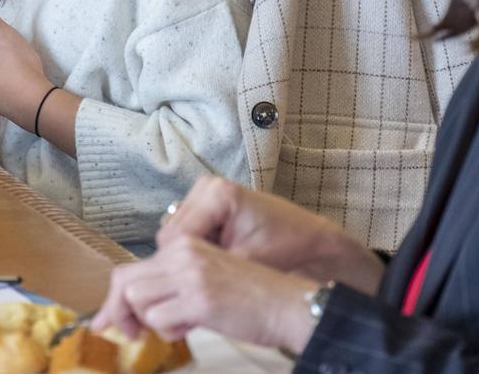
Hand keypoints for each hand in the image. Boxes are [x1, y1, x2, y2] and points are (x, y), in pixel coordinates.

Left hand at [91, 236, 317, 354]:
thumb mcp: (203, 280)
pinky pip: (160, 320)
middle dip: (120, 312)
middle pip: (125, 282)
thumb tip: (132, 312)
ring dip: (153, 322)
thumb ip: (172, 285)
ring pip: (138, 300)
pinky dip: (170, 331)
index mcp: (184, 245)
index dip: (115, 299)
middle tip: (131, 334)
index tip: (108, 322)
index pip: (131, 269)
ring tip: (181, 325)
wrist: (287, 304)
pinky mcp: (200, 298)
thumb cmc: (248, 298)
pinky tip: (193, 327)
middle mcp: (183, 253)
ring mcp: (191, 274)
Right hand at [159, 177, 382, 293]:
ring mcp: (205, 191)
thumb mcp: (246, 262)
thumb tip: (175, 290)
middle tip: (194, 285)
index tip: (182, 291)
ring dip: (186, 255)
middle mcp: (207, 186)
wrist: (307, 235)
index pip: (177, 235)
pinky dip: (194, 248)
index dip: (178, 266)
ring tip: (207, 273)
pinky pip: (186, 229)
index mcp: (217, 194)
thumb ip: (209, 271)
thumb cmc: (283, 247)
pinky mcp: (207, 201)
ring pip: (174, 232)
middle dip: (181, 261)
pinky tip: (211, 261)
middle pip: (171, 232)